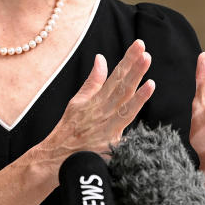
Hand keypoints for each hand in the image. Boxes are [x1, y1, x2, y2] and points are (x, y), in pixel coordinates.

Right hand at [40, 40, 154, 163]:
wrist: (54, 158)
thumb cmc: (68, 129)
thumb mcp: (77, 101)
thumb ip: (93, 81)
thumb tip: (101, 58)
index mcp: (95, 100)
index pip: (115, 76)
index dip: (128, 60)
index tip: (139, 45)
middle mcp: (101, 111)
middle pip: (121, 89)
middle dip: (134, 70)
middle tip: (145, 54)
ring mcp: (106, 129)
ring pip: (124, 108)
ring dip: (138, 93)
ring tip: (150, 79)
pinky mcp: (109, 146)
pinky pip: (123, 132)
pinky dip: (134, 119)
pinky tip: (146, 110)